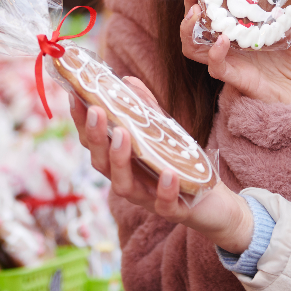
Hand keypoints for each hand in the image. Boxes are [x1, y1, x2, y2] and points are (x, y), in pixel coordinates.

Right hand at [73, 97, 254, 253]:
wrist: (214, 203)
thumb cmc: (181, 166)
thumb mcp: (164, 133)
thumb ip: (146, 109)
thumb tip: (127, 80)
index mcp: (122, 163)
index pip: (94, 143)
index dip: (82, 122)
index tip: (75, 96)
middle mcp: (129, 181)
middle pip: (101, 163)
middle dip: (96, 137)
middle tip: (95, 110)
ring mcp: (148, 198)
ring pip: (123, 185)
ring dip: (120, 159)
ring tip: (122, 134)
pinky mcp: (173, 210)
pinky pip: (164, 204)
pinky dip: (164, 189)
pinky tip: (168, 172)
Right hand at [180, 0, 290, 103]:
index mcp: (240, 22)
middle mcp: (228, 38)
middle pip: (196, 16)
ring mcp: (227, 57)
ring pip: (192, 43)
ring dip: (188, 27)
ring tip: (196, 11)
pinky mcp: (233, 76)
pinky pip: (215, 65)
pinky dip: (215, 53)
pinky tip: (223, 41)